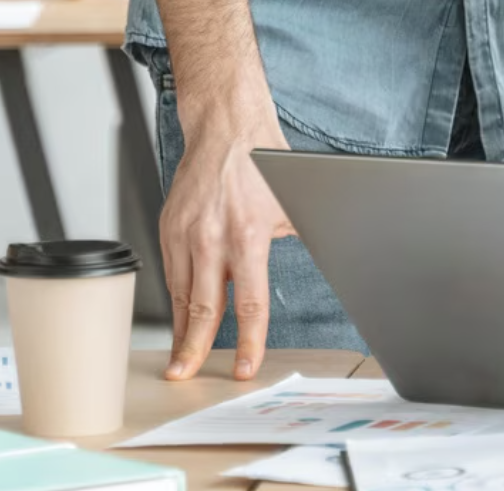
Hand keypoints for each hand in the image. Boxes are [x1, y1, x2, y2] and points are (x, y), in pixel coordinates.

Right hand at [161, 121, 294, 381]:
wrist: (226, 127)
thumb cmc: (262, 163)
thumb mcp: (292, 206)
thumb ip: (300, 241)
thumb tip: (334, 262)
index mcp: (247, 236)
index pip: (248, 304)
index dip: (248, 342)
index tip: (244, 367)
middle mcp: (211, 238)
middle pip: (203, 309)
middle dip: (194, 349)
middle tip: (186, 375)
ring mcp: (185, 233)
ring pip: (181, 294)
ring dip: (181, 329)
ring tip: (181, 357)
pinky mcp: (169, 226)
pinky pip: (171, 273)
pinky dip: (175, 298)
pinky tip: (180, 315)